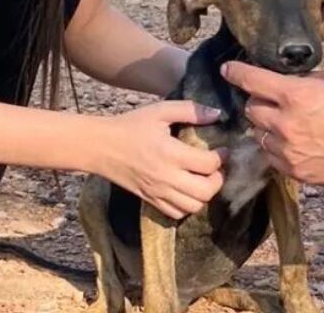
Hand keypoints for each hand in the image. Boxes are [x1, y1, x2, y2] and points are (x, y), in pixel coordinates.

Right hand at [93, 101, 225, 219]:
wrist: (100, 147)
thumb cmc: (130, 126)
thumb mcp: (160, 111)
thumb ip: (190, 110)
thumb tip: (217, 114)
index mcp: (170, 153)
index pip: (208, 164)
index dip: (222, 157)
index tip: (222, 149)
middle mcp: (166, 177)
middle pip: (205, 191)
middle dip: (218, 179)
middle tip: (216, 168)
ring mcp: (158, 193)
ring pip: (194, 207)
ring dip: (205, 194)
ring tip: (203, 179)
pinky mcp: (150, 201)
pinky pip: (177, 213)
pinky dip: (188, 206)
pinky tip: (187, 190)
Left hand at [222, 63, 323, 186]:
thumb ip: (307, 81)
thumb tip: (290, 83)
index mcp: (296, 95)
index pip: (251, 80)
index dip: (236, 72)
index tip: (228, 69)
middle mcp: (287, 124)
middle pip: (251, 110)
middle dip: (259, 102)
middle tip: (274, 100)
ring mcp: (290, 152)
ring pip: (260, 136)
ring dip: (269, 128)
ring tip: (292, 124)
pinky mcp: (298, 172)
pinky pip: (273, 157)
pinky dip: (279, 149)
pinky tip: (300, 143)